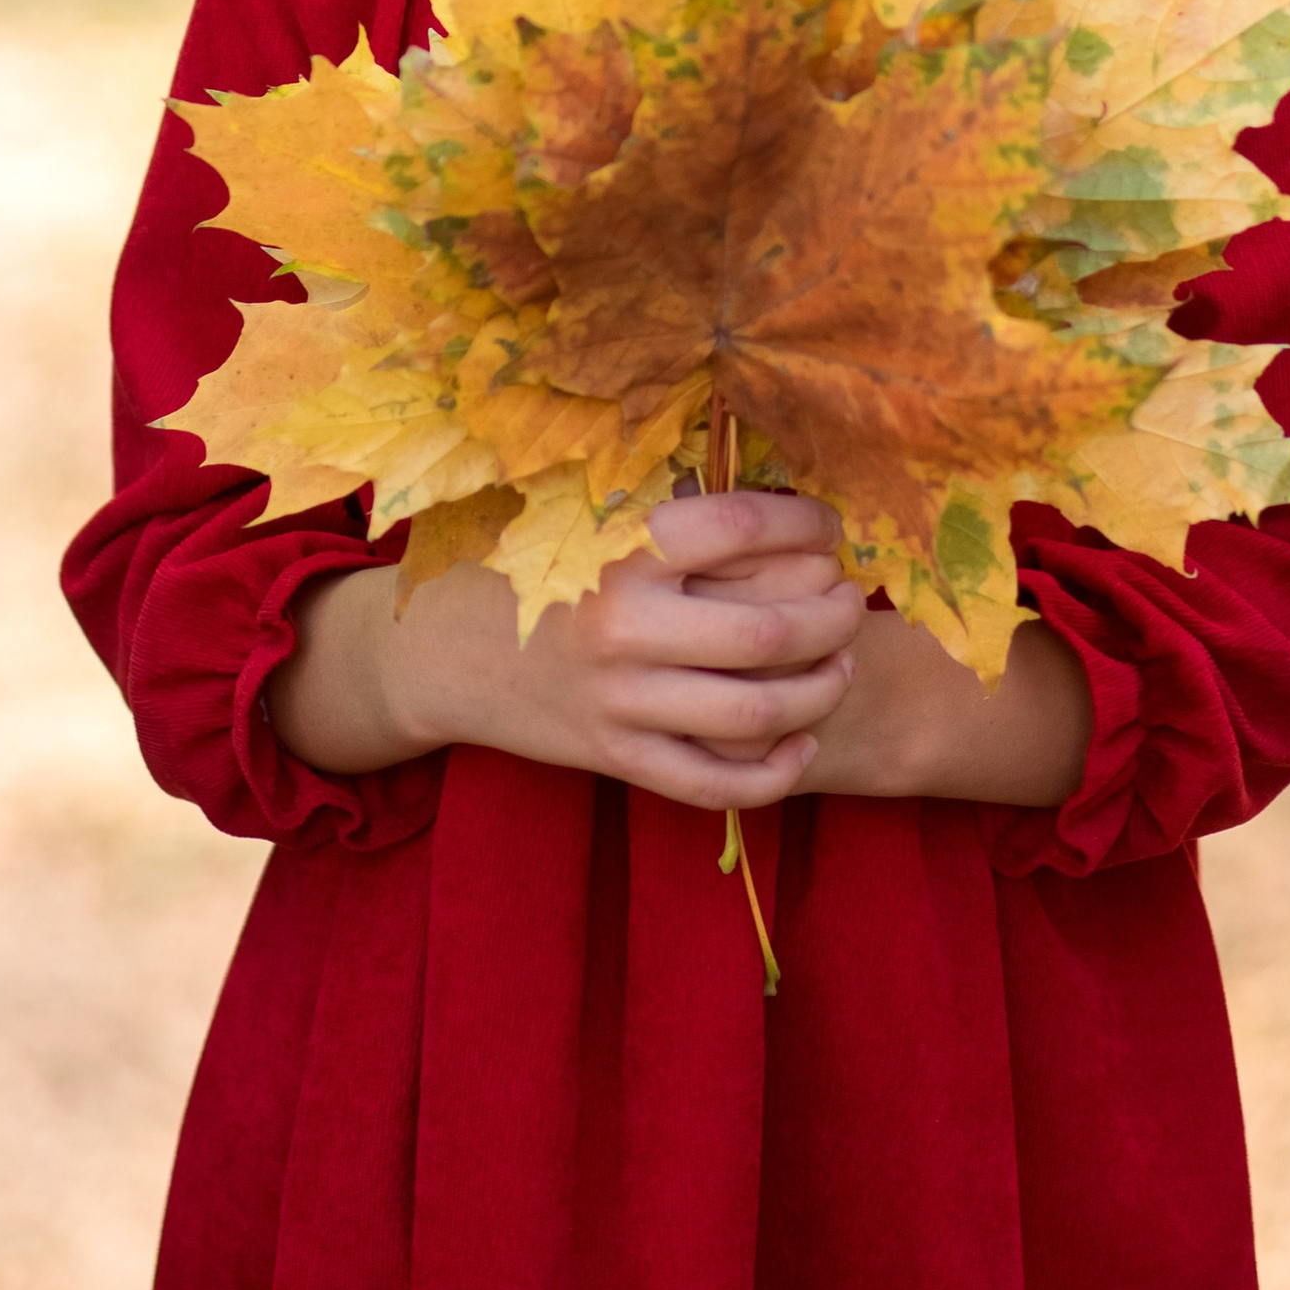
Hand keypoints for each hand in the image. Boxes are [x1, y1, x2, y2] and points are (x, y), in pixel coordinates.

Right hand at [270, 490, 863, 811]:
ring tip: (839, 666)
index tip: (828, 528)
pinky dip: (773, 772)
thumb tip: (786, 505)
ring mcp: (621, 701)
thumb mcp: (593, 518)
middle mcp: (625, 625)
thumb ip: (677, 511)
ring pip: (757, 713)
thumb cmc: (534, 566)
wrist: (443, 649)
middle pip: (772, 630)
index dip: (810, 524)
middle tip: (847, 601)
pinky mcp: (615, 757)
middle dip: (834, 615)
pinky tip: (799, 743)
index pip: (749, 526)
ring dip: (820, 691)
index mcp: (623, 547)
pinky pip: (714, 784)